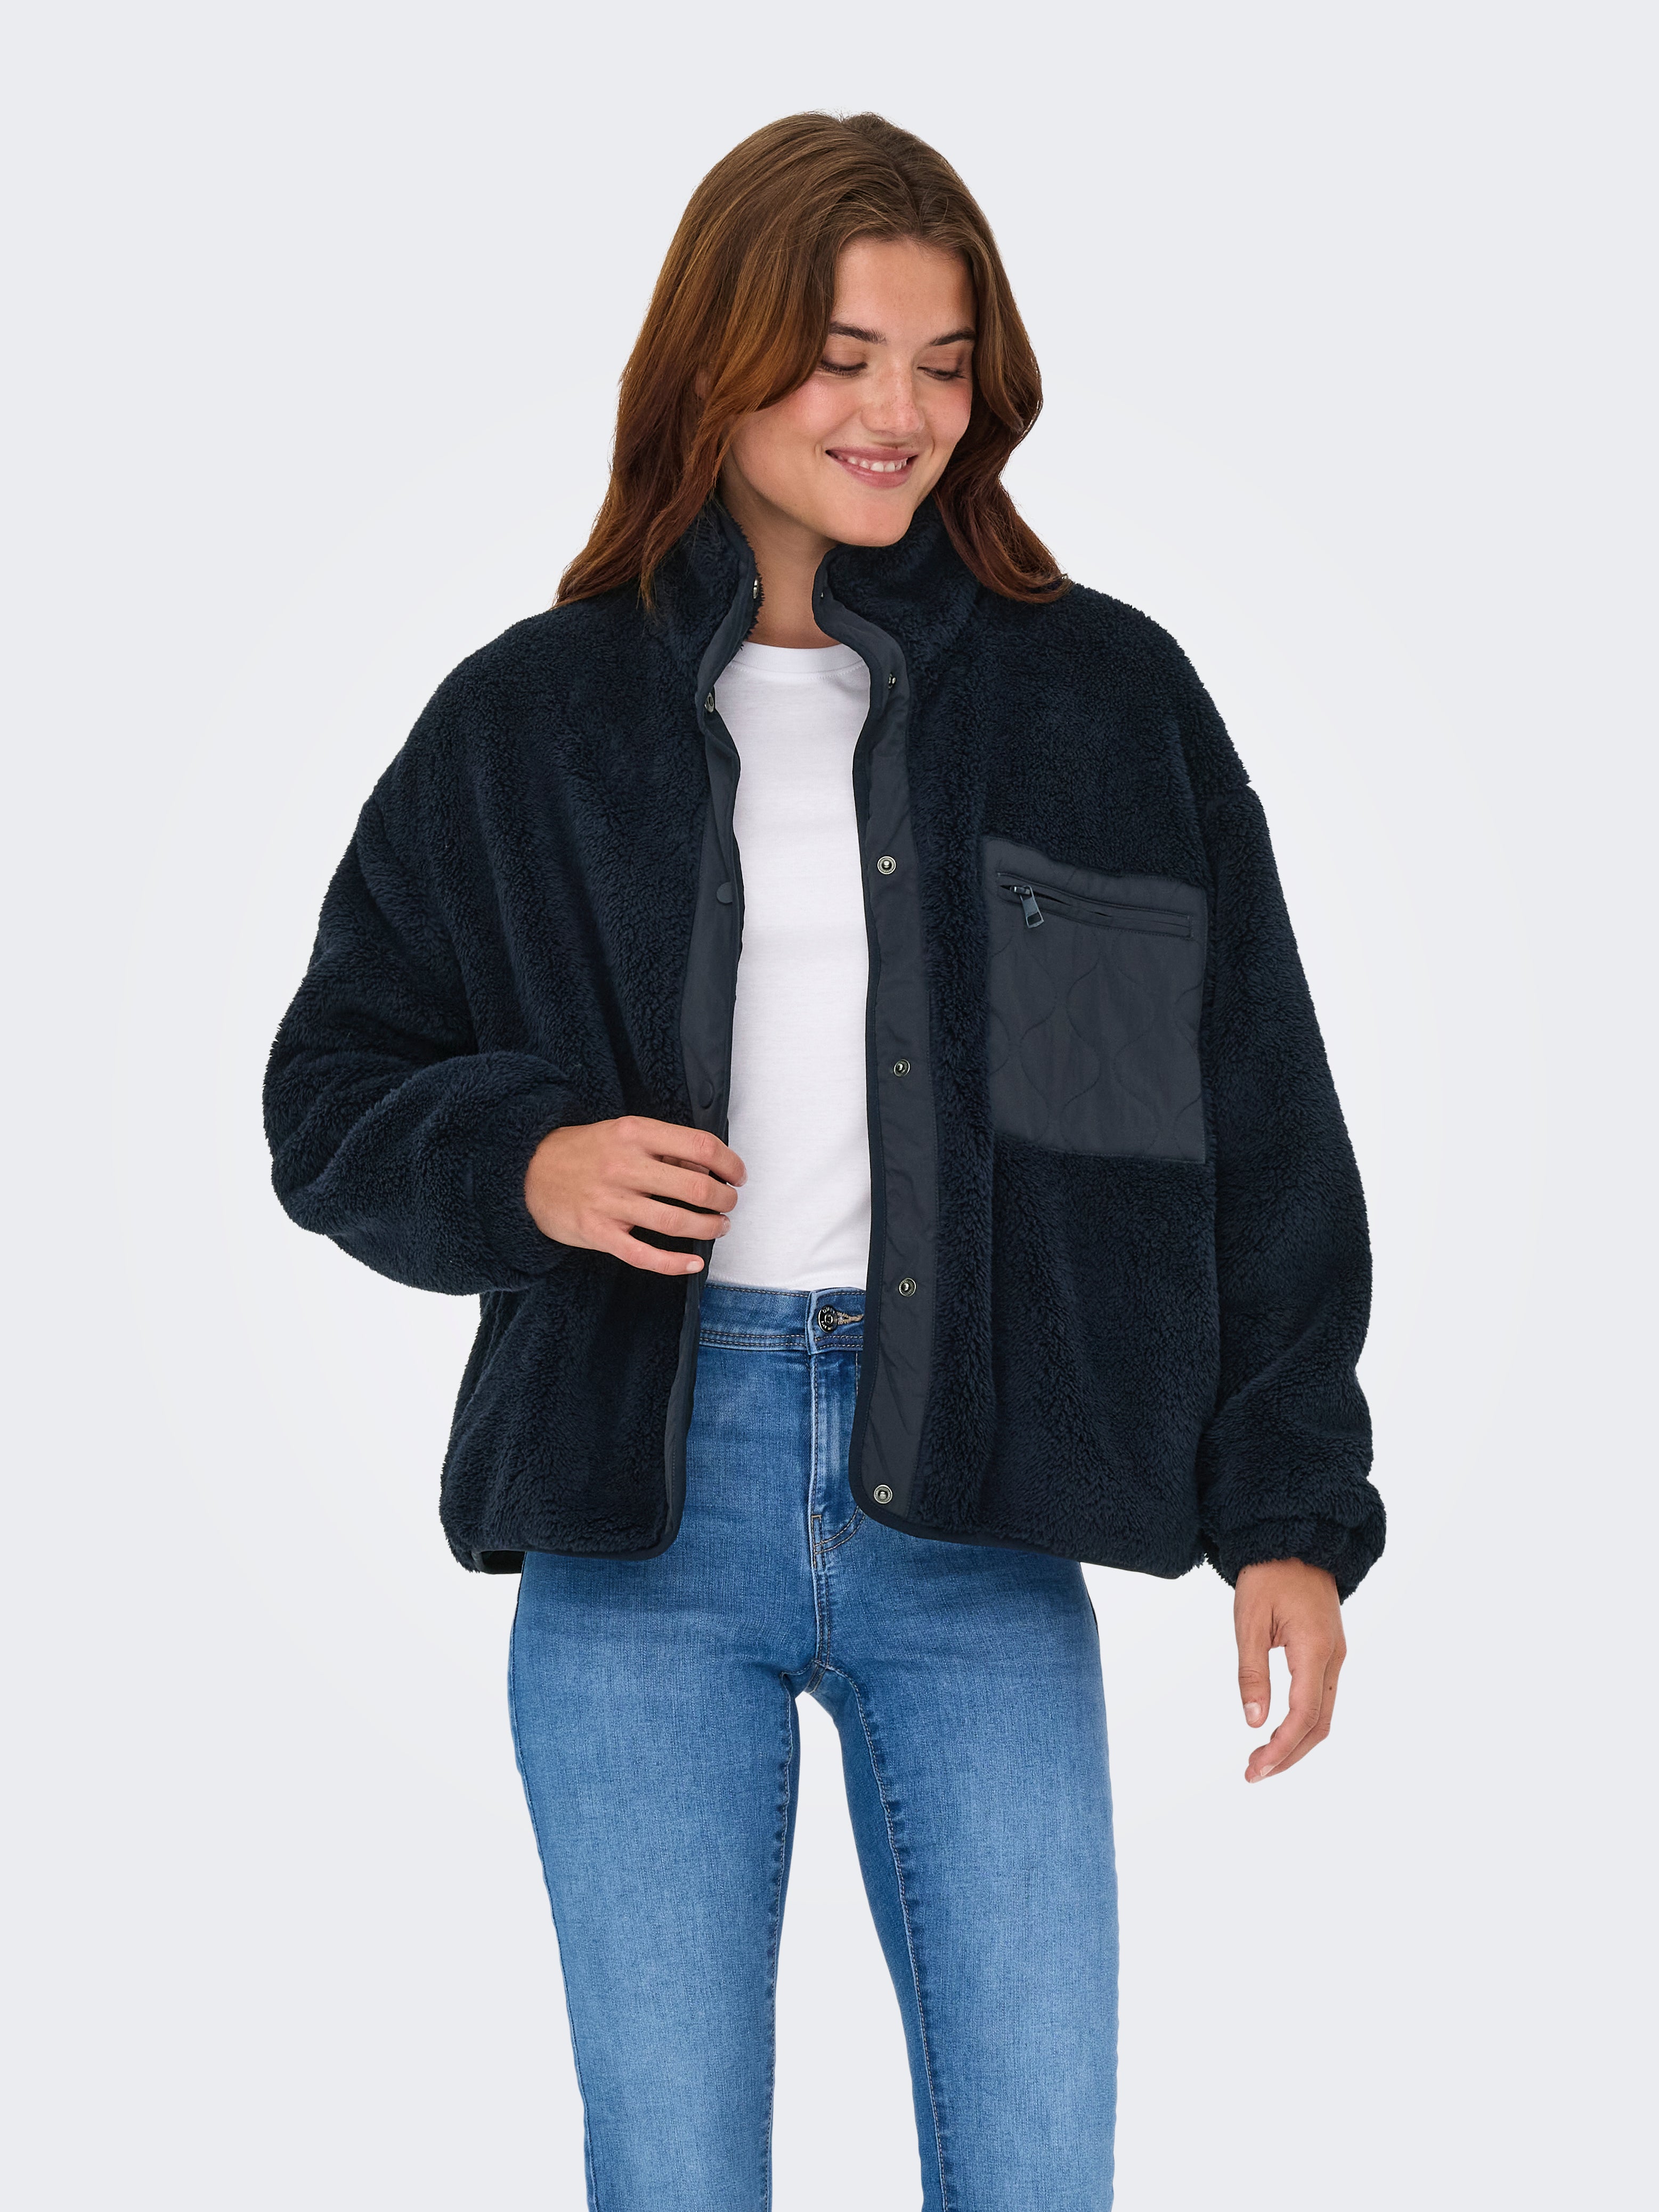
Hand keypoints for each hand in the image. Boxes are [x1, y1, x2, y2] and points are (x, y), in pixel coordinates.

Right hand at [524, 1116, 744, 1276]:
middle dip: (724, 1200)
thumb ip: (664, 1148)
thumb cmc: (586, 1152)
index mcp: (634, 1134)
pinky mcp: (597, 1232)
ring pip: (676, 1222)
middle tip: (729, 1204)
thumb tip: (709, 1169)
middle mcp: (624, 1166)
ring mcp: (610, 1202)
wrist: (528, 1172)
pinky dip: (674, 1263)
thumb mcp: (624, 1133)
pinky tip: (694, 1263)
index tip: (738, 1175)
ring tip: (718, 1226)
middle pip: (695, 1188)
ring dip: (708, 1227)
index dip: (729, 1163)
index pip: (700, 1146)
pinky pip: (643, 1255)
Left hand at [1234, 1559, 1345, 1782]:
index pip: (1303, 1715)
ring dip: (1297, 1743)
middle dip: (1289, 1755)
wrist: (1295, 1539)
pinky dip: (1304, 1723)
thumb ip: (1252, 1672)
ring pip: (1324, 1714)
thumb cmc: (1268, 1575)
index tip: (1256, 1768)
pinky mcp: (1329, 1652)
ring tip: (1263, 1761)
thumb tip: (1253, 1721)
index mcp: (1315, 1649)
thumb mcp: (1249, 1620)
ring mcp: (1336, 1655)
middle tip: (1254, 1774)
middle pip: (1319, 1724)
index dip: (1281, 1748)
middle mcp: (1333, 1657)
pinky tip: (1280, 1733)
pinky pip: (1323, 1698)